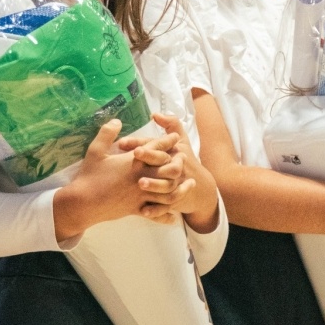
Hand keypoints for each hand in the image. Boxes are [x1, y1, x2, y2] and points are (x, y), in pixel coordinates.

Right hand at [53, 120, 179, 240]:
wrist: (81, 203)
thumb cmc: (88, 176)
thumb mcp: (95, 151)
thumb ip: (107, 133)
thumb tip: (117, 120)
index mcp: (132, 162)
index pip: (156, 148)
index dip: (167, 141)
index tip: (175, 137)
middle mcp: (140, 178)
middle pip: (169, 170)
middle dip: (178, 163)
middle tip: (183, 158)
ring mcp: (140, 196)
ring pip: (168, 193)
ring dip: (181, 188)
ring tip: (190, 184)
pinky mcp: (136, 210)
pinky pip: (156, 214)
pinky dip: (166, 215)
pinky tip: (173, 216)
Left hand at [120, 114, 219, 231]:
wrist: (201, 187)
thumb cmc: (185, 160)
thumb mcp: (182, 141)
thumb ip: (171, 124)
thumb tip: (155, 114)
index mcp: (173, 151)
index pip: (157, 144)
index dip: (142, 142)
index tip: (123, 142)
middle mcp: (175, 166)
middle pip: (163, 161)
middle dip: (150, 158)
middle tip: (134, 156)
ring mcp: (176, 184)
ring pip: (166, 184)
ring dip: (154, 184)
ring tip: (140, 184)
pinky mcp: (175, 200)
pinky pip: (166, 206)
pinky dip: (156, 210)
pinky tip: (143, 211)